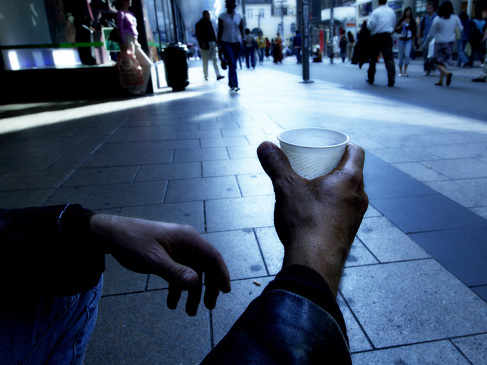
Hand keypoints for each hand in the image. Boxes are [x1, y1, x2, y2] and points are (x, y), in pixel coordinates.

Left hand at [90, 215, 230, 315]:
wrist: (111, 234)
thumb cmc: (133, 242)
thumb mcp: (153, 259)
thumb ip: (175, 272)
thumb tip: (197, 284)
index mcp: (188, 239)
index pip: (212, 256)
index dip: (222, 274)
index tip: (226, 292)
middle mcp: (186, 243)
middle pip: (206, 266)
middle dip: (208, 287)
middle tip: (208, 307)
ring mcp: (177, 249)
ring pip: (192, 272)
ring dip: (192, 291)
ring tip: (189, 312)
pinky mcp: (167, 255)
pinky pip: (179, 273)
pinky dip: (177, 288)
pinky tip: (171, 303)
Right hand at [257, 142, 367, 295]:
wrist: (314, 264)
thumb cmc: (305, 221)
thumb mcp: (287, 187)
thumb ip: (276, 165)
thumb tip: (264, 145)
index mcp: (350, 179)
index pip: (356, 152)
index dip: (343, 145)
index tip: (327, 146)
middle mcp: (359, 197)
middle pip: (351, 172)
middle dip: (333, 166)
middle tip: (314, 164)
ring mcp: (356, 217)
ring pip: (347, 193)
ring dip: (332, 188)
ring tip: (311, 188)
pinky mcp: (348, 232)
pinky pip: (342, 211)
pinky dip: (330, 205)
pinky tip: (313, 212)